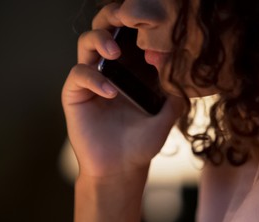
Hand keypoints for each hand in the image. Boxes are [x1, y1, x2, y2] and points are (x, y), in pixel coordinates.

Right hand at [62, 3, 184, 178]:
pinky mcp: (75, 94)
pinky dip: (94, 78)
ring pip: (86, 43)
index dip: (135, 21)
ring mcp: (90, 80)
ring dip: (100, 40)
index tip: (151, 18)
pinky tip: (111, 92)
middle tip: (124, 16)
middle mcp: (108, 69)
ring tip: (114, 53)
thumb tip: (183, 72)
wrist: (120, 169)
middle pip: (103, 28)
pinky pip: (79, 74)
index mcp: (129, 70)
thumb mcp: (165, 118)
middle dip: (111, 16)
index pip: (128, 34)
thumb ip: (175, 95)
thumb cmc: (140, 144)